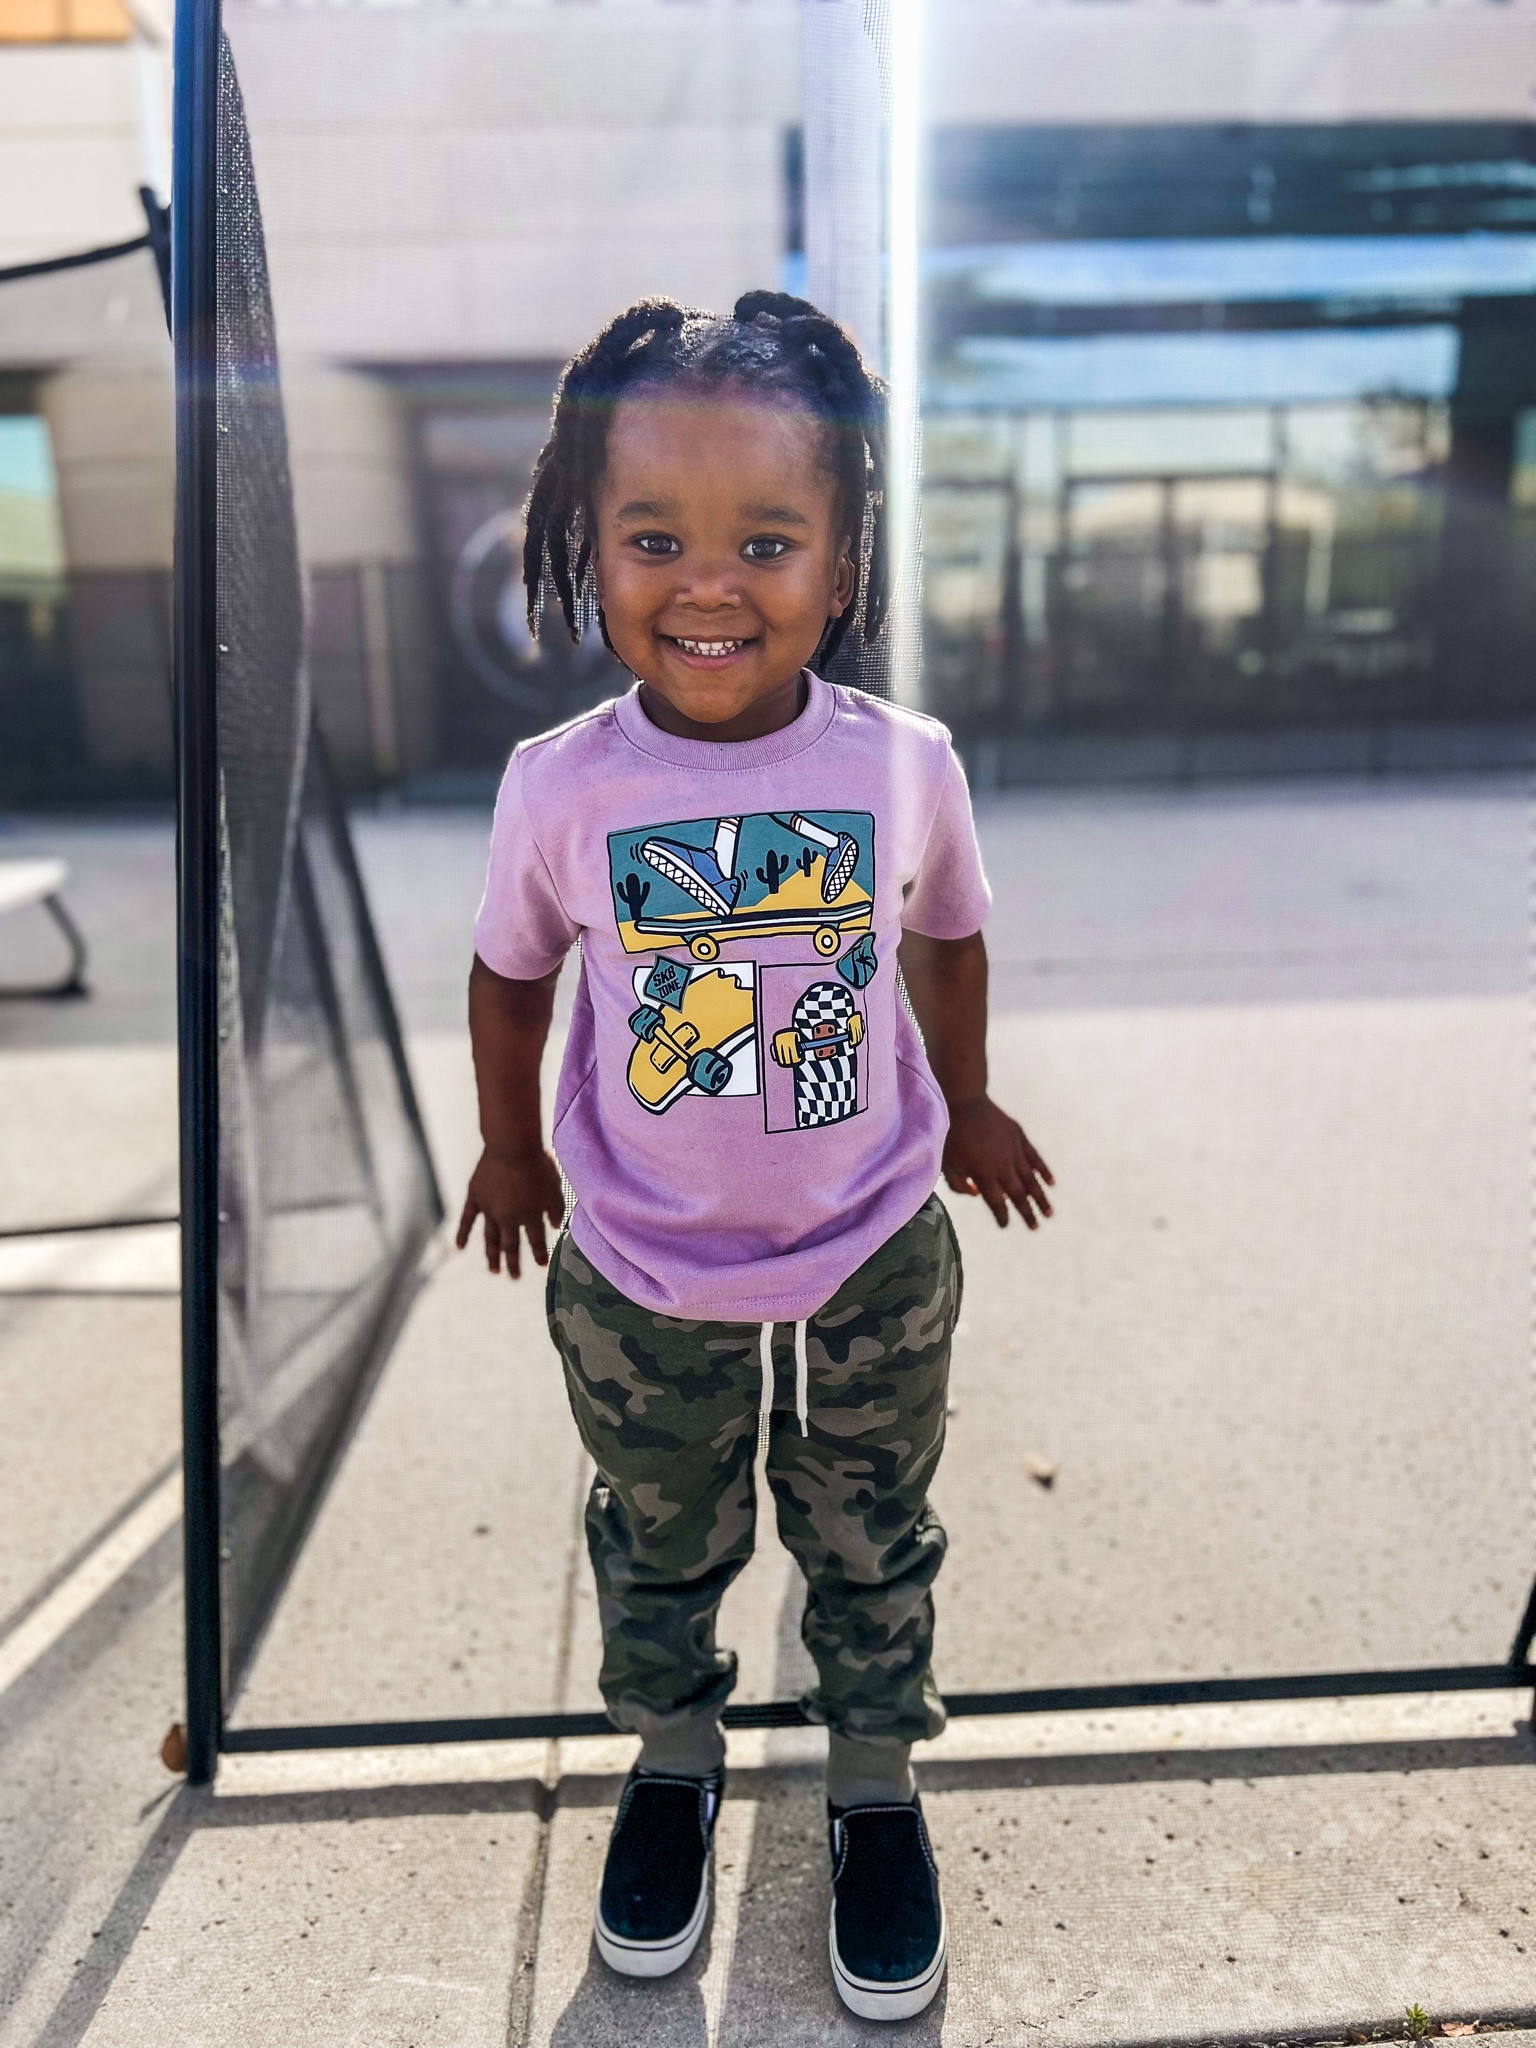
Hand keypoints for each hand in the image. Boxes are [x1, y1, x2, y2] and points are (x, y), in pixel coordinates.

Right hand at [456, 1145, 564, 1277]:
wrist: (511, 1145)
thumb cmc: (538, 1163)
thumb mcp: (555, 1186)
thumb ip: (556, 1208)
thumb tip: (556, 1226)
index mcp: (530, 1215)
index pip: (536, 1240)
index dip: (539, 1253)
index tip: (542, 1264)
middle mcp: (509, 1218)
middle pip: (511, 1245)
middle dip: (513, 1263)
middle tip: (513, 1278)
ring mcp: (489, 1210)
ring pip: (490, 1238)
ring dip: (492, 1255)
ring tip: (494, 1271)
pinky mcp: (475, 1197)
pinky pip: (467, 1220)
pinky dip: (463, 1234)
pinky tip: (459, 1248)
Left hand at [942, 1097, 1053, 1229]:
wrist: (964, 1101)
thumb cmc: (951, 1135)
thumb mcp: (947, 1164)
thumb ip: (959, 1185)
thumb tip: (976, 1195)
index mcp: (984, 1174)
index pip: (997, 1202)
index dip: (1002, 1216)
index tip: (1005, 1225)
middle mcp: (1002, 1165)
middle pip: (1018, 1194)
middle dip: (1027, 1213)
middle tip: (1035, 1227)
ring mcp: (1014, 1150)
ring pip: (1031, 1179)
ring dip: (1041, 1197)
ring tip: (1049, 1213)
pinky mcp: (1019, 1136)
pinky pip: (1035, 1157)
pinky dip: (1044, 1171)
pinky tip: (1051, 1182)